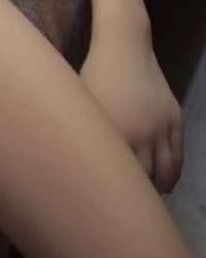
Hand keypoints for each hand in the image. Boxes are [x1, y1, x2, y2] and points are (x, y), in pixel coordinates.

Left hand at [78, 27, 182, 194]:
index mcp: (113, 134)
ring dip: (159, 187)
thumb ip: (87, 139)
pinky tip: (166, 184)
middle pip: (145, 179)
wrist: (123, 47)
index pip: (119, 177)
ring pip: (167, 170)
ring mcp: (160, 127)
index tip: (109, 210)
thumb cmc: (93, 77)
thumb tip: (79, 169)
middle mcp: (140, 135)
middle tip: (128, 210)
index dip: (115, 196)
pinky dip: (173, 172)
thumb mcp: (82, 109)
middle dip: (138, 197)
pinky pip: (178, 153)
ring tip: (149, 200)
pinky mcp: (174, 118)